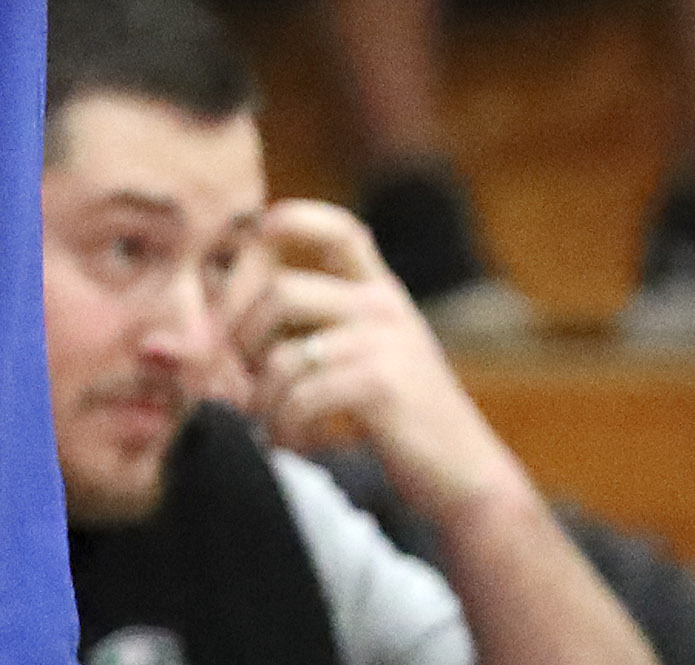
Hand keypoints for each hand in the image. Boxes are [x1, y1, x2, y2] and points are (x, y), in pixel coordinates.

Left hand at [226, 201, 532, 520]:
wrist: (464, 474)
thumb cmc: (400, 419)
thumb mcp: (367, 355)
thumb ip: (318, 327)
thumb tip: (230, 320)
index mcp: (380, 291)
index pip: (339, 229)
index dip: (293, 220)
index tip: (256, 242)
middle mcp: (383, 306)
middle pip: (280, 291)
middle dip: (243, 338)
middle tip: (243, 381)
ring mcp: (384, 343)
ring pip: (283, 355)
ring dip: (264, 400)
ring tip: (274, 426)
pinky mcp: (381, 386)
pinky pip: (302, 398)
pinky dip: (287, 428)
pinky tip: (299, 445)